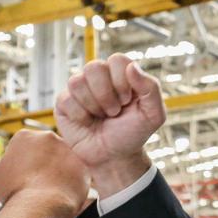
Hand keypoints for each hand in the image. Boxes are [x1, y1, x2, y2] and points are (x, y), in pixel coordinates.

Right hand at [0, 130, 90, 215]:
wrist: (40, 208)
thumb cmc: (14, 192)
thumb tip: (4, 163)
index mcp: (25, 136)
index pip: (23, 146)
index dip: (21, 162)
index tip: (21, 175)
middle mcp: (49, 137)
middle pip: (45, 149)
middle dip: (41, 162)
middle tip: (36, 181)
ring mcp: (68, 150)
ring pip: (62, 159)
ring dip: (57, 170)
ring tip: (49, 189)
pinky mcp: (83, 165)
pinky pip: (76, 173)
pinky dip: (70, 181)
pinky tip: (61, 192)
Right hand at [55, 54, 163, 193]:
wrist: (114, 157)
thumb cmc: (132, 134)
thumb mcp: (153, 115)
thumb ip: (151, 88)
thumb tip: (132, 66)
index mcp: (120, 74)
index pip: (116, 60)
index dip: (121, 81)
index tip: (127, 101)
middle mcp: (99, 77)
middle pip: (94, 67)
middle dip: (106, 95)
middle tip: (114, 112)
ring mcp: (80, 89)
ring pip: (77, 81)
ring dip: (93, 105)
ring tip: (101, 117)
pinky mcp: (64, 103)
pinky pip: (66, 99)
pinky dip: (80, 115)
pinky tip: (87, 122)